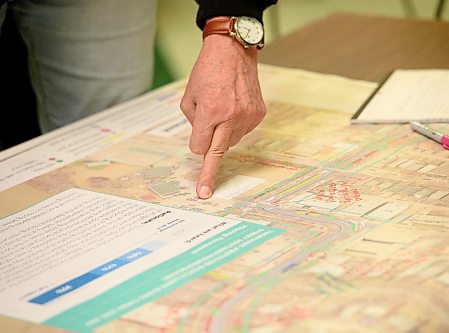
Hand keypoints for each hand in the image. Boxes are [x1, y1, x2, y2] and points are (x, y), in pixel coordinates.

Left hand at [181, 35, 265, 198]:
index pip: (200, 146)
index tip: (199, 181)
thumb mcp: (189, 97)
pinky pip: (242, 131)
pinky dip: (235, 126)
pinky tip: (233, 108)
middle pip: (217, 153)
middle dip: (209, 173)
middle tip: (204, 192)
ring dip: (222, 134)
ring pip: (230, 141)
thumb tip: (202, 142)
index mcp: (211, 112)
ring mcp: (247, 117)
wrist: (233, 52)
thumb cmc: (207, 72)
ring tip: (222, 110)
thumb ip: (193, 123)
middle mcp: (231, 117)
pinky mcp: (258, 115)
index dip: (196, 147)